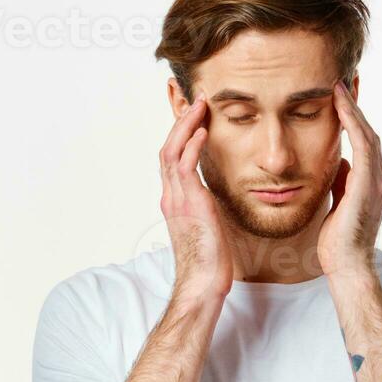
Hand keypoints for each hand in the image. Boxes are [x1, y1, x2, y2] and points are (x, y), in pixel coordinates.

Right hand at [161, 96, 231, 303]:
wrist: (202, 282)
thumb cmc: (209, 261)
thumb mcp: (208, 226)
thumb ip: (206, 207)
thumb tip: (215, 197)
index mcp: (174, 201)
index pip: (171, 159)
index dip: (181, 135)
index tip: (195, 116)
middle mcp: (171, 196)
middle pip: (167, 148)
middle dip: (181, 122)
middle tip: (196, 100)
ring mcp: (177, 199)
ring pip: (172, 151)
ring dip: (186, 125)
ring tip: (200, 106)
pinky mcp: (189, 203)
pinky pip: (184, 166)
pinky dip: (192, 145)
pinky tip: (204, 131)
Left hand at [318, 79, 381, 280]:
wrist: (346, 264)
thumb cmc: (338, 239)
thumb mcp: (338, 201)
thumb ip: (342, 180)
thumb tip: (338, 161)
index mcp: (373, 181)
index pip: (365, 142)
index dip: (354, 118)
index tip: (341, 96)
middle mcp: (381, 178)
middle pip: (370, 132)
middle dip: (356, 107)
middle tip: (344, 80)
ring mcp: (378, 181)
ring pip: (368, 134)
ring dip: (353, 109)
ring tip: (339, 86)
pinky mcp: (368, 185)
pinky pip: (363, 146)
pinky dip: (353, 124)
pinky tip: (341, 108)